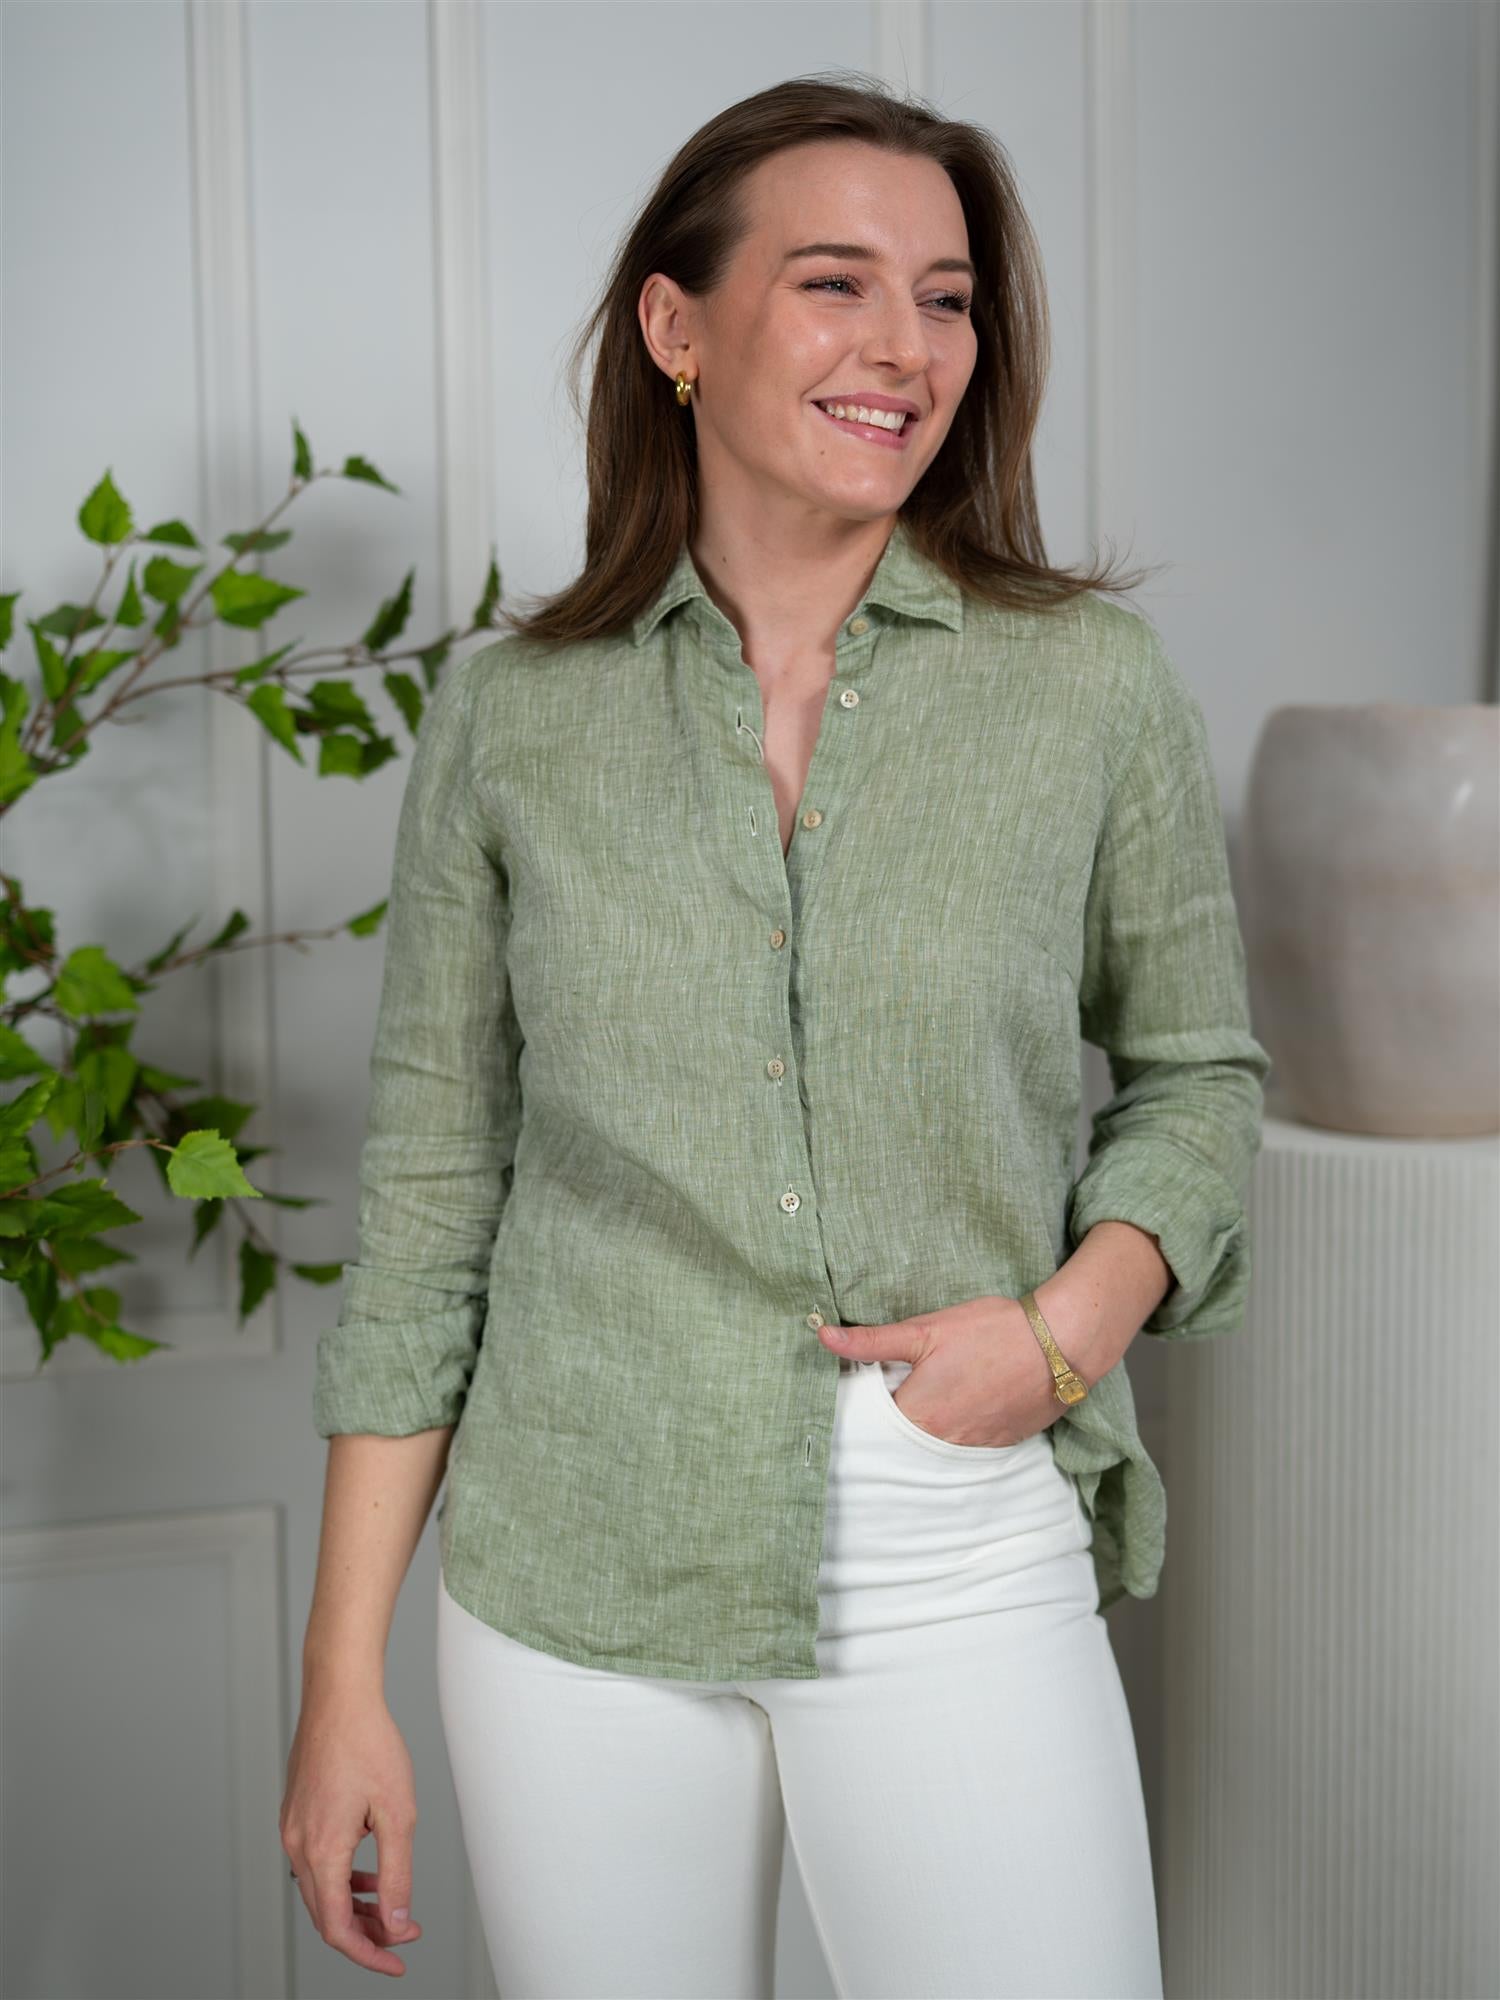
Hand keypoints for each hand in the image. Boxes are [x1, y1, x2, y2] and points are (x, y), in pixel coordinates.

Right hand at [281, 1687, 423, 1977]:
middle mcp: (297, 1844)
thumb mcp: (398, 1812)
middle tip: (404, 1935)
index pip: (338, 1927)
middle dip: (366, 1933)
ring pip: (320, 1890)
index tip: (399, 1961)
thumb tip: (396, 1923)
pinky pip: (315, 1863)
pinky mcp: (295, 1814)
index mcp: (321, 1849)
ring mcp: (292, 1828)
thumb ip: (397, 1874)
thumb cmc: (369, 1741)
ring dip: (353, 1907)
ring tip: (390, 1909)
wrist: (339, 1695)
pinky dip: (342, 1879)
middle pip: (326, 1914)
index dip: (368, 1954)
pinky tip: (368, 1873)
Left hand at [815, 1293, 1073, 1448]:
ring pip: (935, 1447)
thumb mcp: (926, 1329)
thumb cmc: (992, 1330)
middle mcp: (944, 1443)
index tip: (853, 1400)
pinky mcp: (1002, 1444)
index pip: (873, 1429)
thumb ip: (871, 1340)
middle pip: (903, 1443)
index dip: (861, 1415)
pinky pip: (967, 1446)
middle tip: (889, 1399)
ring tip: (929, 1400)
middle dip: (892, 1426)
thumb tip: (821, 1335)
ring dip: (926, 1430)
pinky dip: (958, 1431)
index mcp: (919, 1417)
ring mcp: (976, 1447)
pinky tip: (962, 1406)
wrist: (1061, 1343)